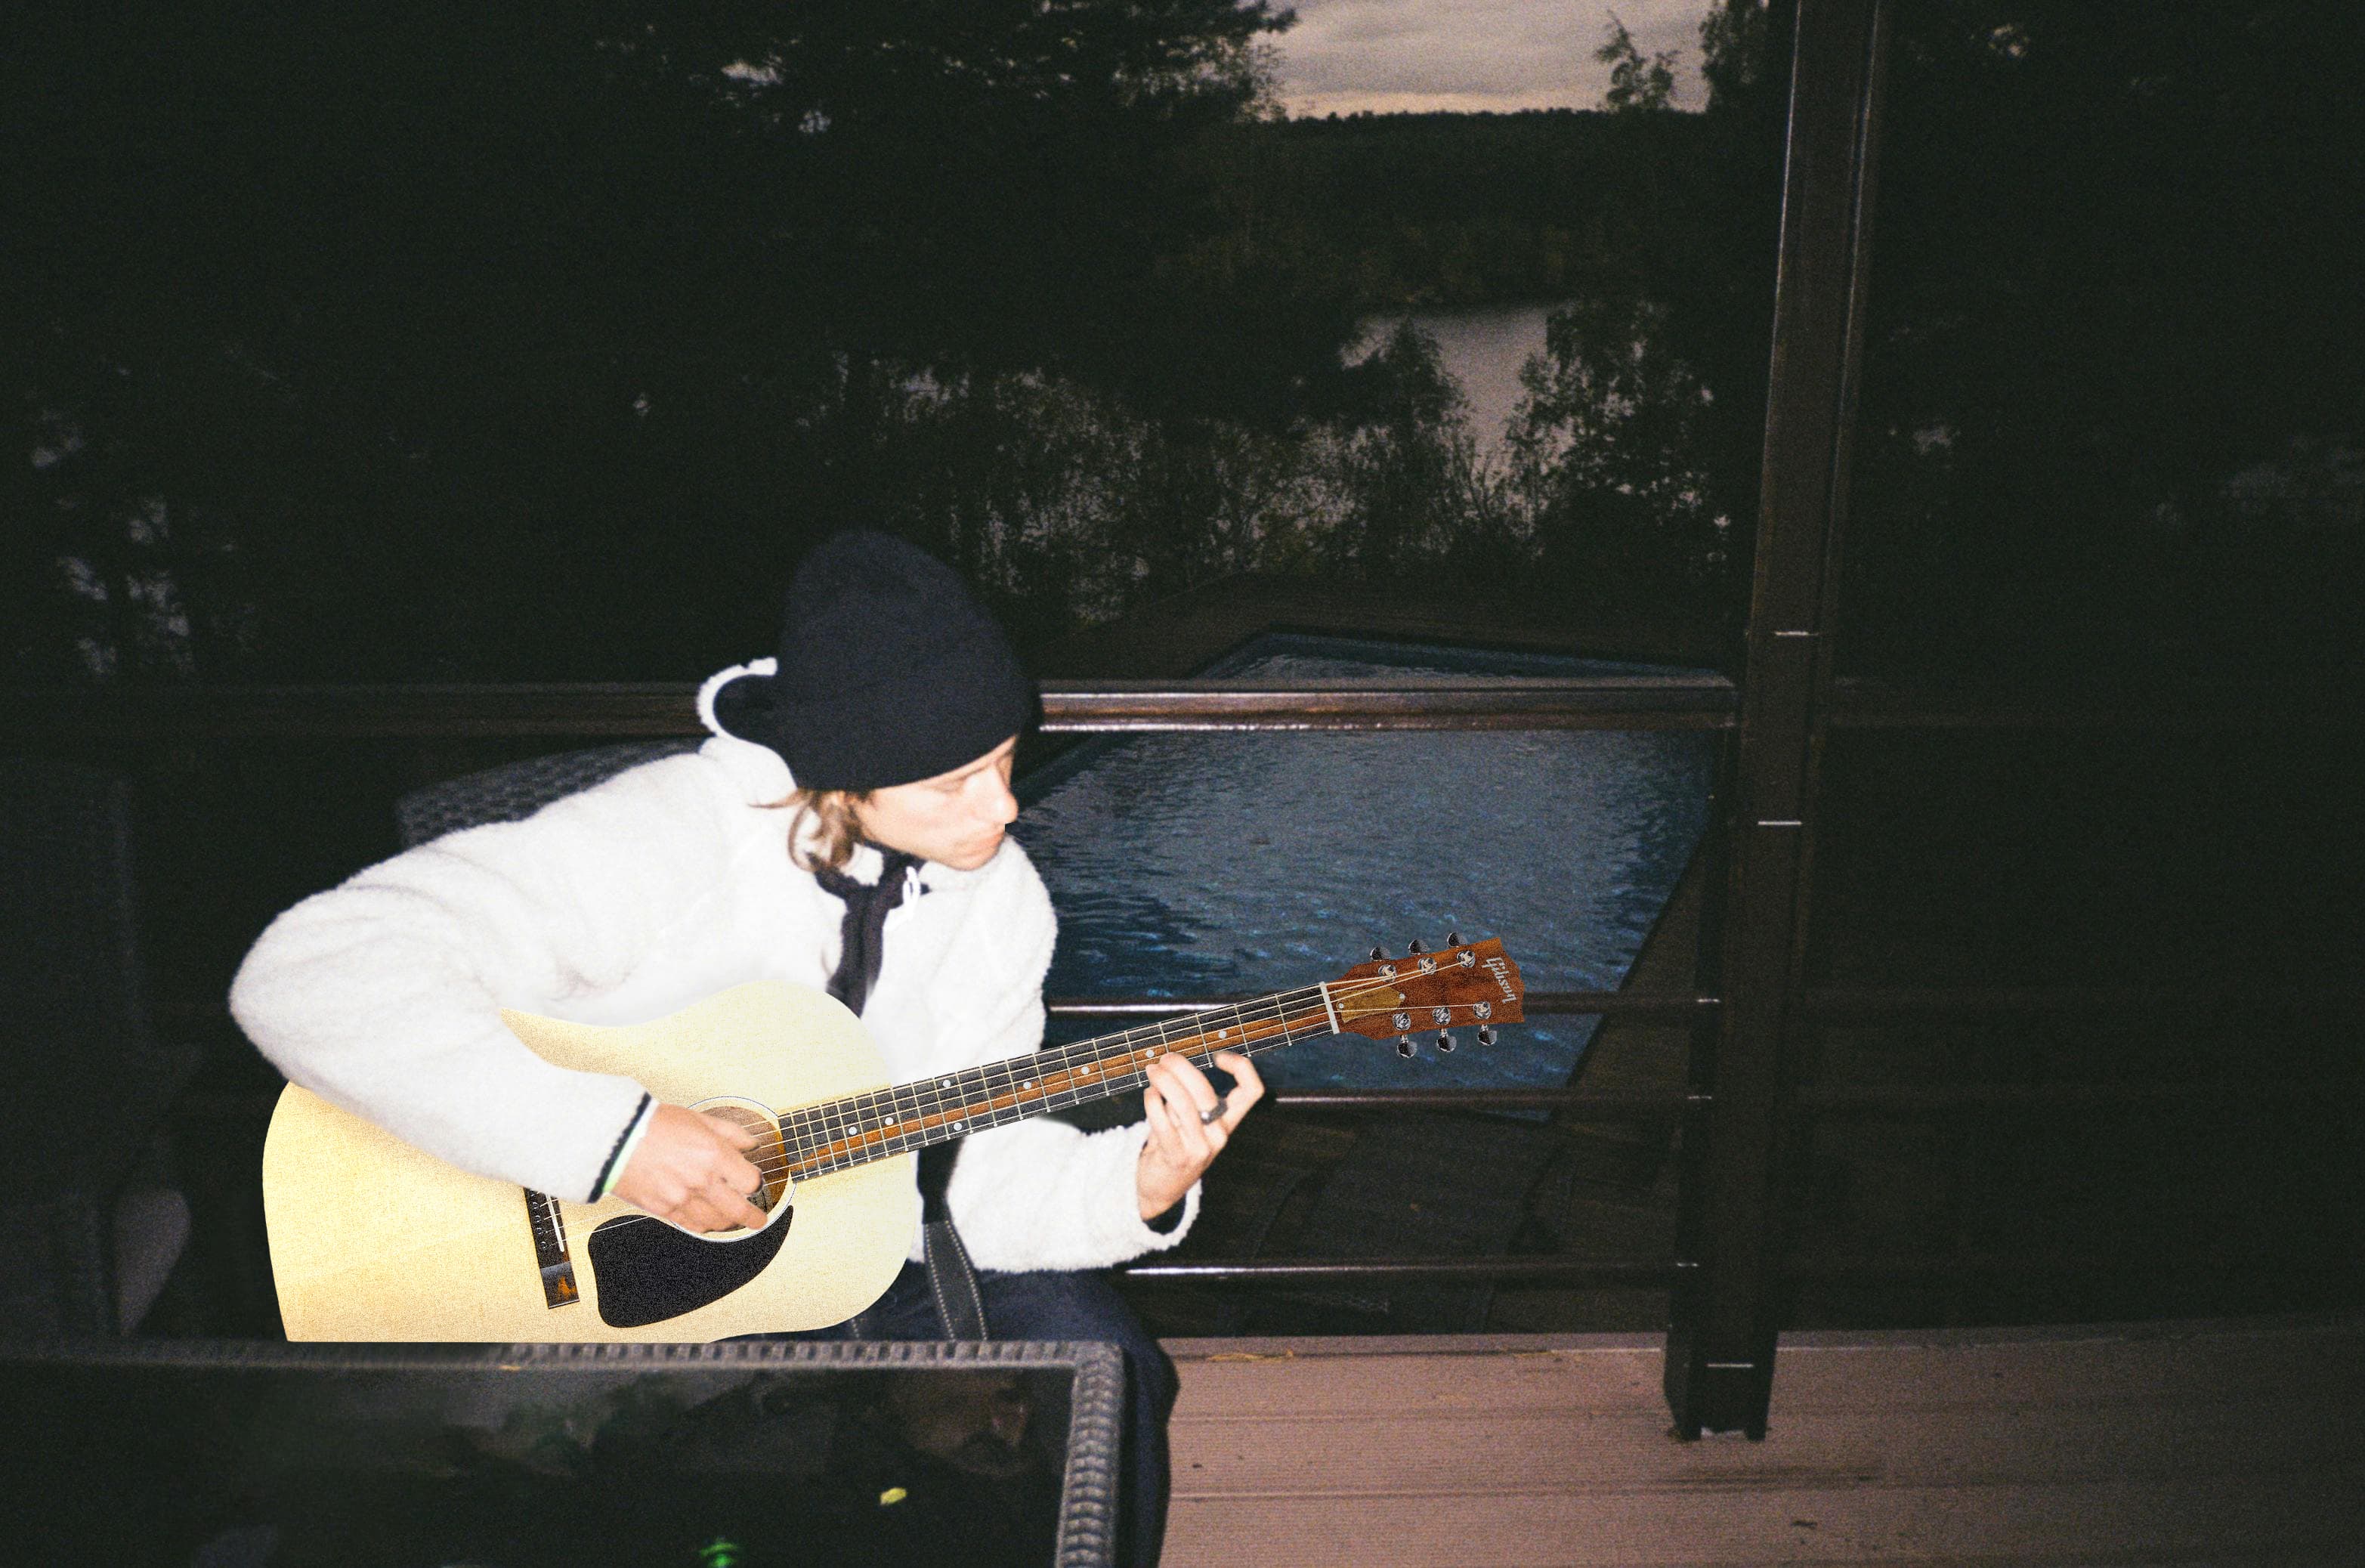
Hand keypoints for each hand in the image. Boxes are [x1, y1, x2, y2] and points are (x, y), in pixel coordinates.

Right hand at [610, 1104, 770, 1231]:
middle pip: (738, 1210)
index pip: (750, 1181)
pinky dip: (702, 1225)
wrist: (616, 1137)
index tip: (753, 1182)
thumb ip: (730, 1133)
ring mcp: (682, 1198)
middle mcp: (701, 1180)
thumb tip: (750, 1142)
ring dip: (727, 1222)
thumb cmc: (653, 1124)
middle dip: (753, 1218)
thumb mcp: (699, 1118)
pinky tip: (706, 1220)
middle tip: (757, 1220)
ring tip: (730, 1219)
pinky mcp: (663, 1209)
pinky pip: (691, 1225)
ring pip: (715, 1222)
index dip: (755, 1182)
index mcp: (714, 1154)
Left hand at [1136, 1049, 1263, 1220]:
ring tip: (1152, 1071)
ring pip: (1183, 1103)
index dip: (1241, 1067)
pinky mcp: (1177, 1157)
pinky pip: (1162, 1122)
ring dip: (1164, 1081)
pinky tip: (1149, 1094)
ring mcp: (1200, 1148)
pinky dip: (1152, 1102)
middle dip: (1182, 1068)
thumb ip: (1190, 1097)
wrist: (1161, 1188)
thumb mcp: (1191, 1122)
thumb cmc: (1175, 1145)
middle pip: (1207, 1091)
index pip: (1252, 1092)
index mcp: (1227, 1123)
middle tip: (1165, 1059)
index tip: (1217, 1056)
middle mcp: (1219, 1135)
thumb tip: (1175, 1063)